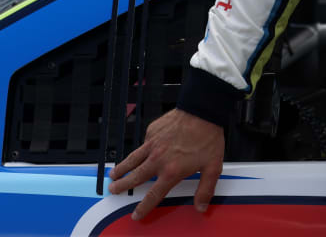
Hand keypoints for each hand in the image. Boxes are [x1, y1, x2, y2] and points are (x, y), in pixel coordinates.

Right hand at [107, 108, 224, 219]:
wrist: (202, 110)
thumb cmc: (208, 137)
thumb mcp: (213, 167)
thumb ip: (205, 188)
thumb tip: (201, 206)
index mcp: (171, 171)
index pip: (153, 195)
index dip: (143, 207)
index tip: (136, 214)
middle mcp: (158, 160)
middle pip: (135, 177)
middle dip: (122, 186)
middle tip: (113, 190)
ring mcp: (153, 144)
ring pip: (132, 160)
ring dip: (121, 168)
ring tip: (113, 174)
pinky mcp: (152, 131)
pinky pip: (143, 143)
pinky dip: (140, 149)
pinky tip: (142, 150)